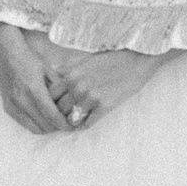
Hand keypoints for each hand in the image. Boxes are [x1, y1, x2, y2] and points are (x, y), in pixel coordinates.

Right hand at [0, 22, 70, 135]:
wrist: (6, 54)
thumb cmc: (29, 59)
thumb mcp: (49, 70)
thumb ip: (59, 88)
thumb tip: (72, 104)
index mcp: (34, 89)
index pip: (52, 116)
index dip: (65, 124)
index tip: (73, 125)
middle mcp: (22, 100)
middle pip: (45, 126)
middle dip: (58, 127)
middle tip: (67, 123)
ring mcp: (13, 105)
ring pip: (35, 129)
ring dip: (47, 128)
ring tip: (55, 122)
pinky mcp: (8, 107)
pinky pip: (25, 124)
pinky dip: (36, 125)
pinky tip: (42, 118)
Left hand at [42, 42, 169, 131]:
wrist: (135, 62)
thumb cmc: (110, 60)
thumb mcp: (84, 60)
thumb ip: (67, 68)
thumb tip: (53, 71)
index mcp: (71, 74)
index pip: (50, 95)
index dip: (51, 102)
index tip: (55, 106)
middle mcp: (77, 86)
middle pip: (59, 109)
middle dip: (61, 114)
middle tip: (64, 118)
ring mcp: (91, 97)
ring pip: (71, 118)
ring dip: (73, 121)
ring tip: (75, 121)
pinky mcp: (104, 106)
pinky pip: (87, 123)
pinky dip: (85, 125)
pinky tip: (87, 122)